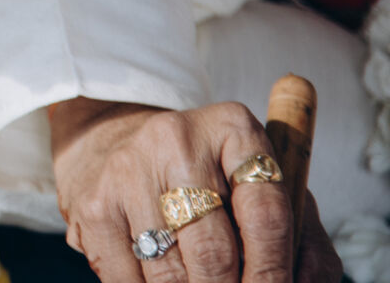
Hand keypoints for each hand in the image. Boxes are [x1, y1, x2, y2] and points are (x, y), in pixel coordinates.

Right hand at [50, 98, 342, 282]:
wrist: (115, 140)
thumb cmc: (209, 178)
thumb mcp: (262, 190)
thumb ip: (301, 240)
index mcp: (234, 129)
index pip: (267, 215)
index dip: (276, 271)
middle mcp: (176, 141)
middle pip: (215, 253)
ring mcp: (128, 171)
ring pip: (170, 274)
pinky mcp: (94, 205)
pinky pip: (126, 279)